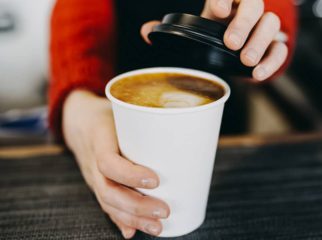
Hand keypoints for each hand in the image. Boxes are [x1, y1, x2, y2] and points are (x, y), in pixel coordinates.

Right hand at [62, 90, 169, 238]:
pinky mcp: (97, 184)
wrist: (78, 120)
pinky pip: (106, 205)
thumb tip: (182, 127)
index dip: (130, 174)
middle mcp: (92, 161)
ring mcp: (92, 175)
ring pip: (107, 203)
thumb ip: (146, 119)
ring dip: (133, 219)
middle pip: (108, 191)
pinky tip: (133, 232)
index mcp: (99, 138)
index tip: (156, 180)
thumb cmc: (108, 113)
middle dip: (137, 206)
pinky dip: (120, 220)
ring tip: (157, 227)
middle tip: (164, 211)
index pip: (107, 161)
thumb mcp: (123, 109)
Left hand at [141, 0, 287, 80]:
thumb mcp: (192, 29)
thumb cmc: (211, 33)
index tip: (217, 10)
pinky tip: (258, 74)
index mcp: (225, 1)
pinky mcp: (273, 45)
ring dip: (260, 42)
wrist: (232, 47)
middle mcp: (246, 9)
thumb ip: (168, 29)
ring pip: (272, 23)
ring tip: (246, 61)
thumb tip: (146, 32)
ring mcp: (262, 27)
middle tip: (231, 43)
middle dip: (243, 23)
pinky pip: (281, 49)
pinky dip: (273, 61)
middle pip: (254, 5)